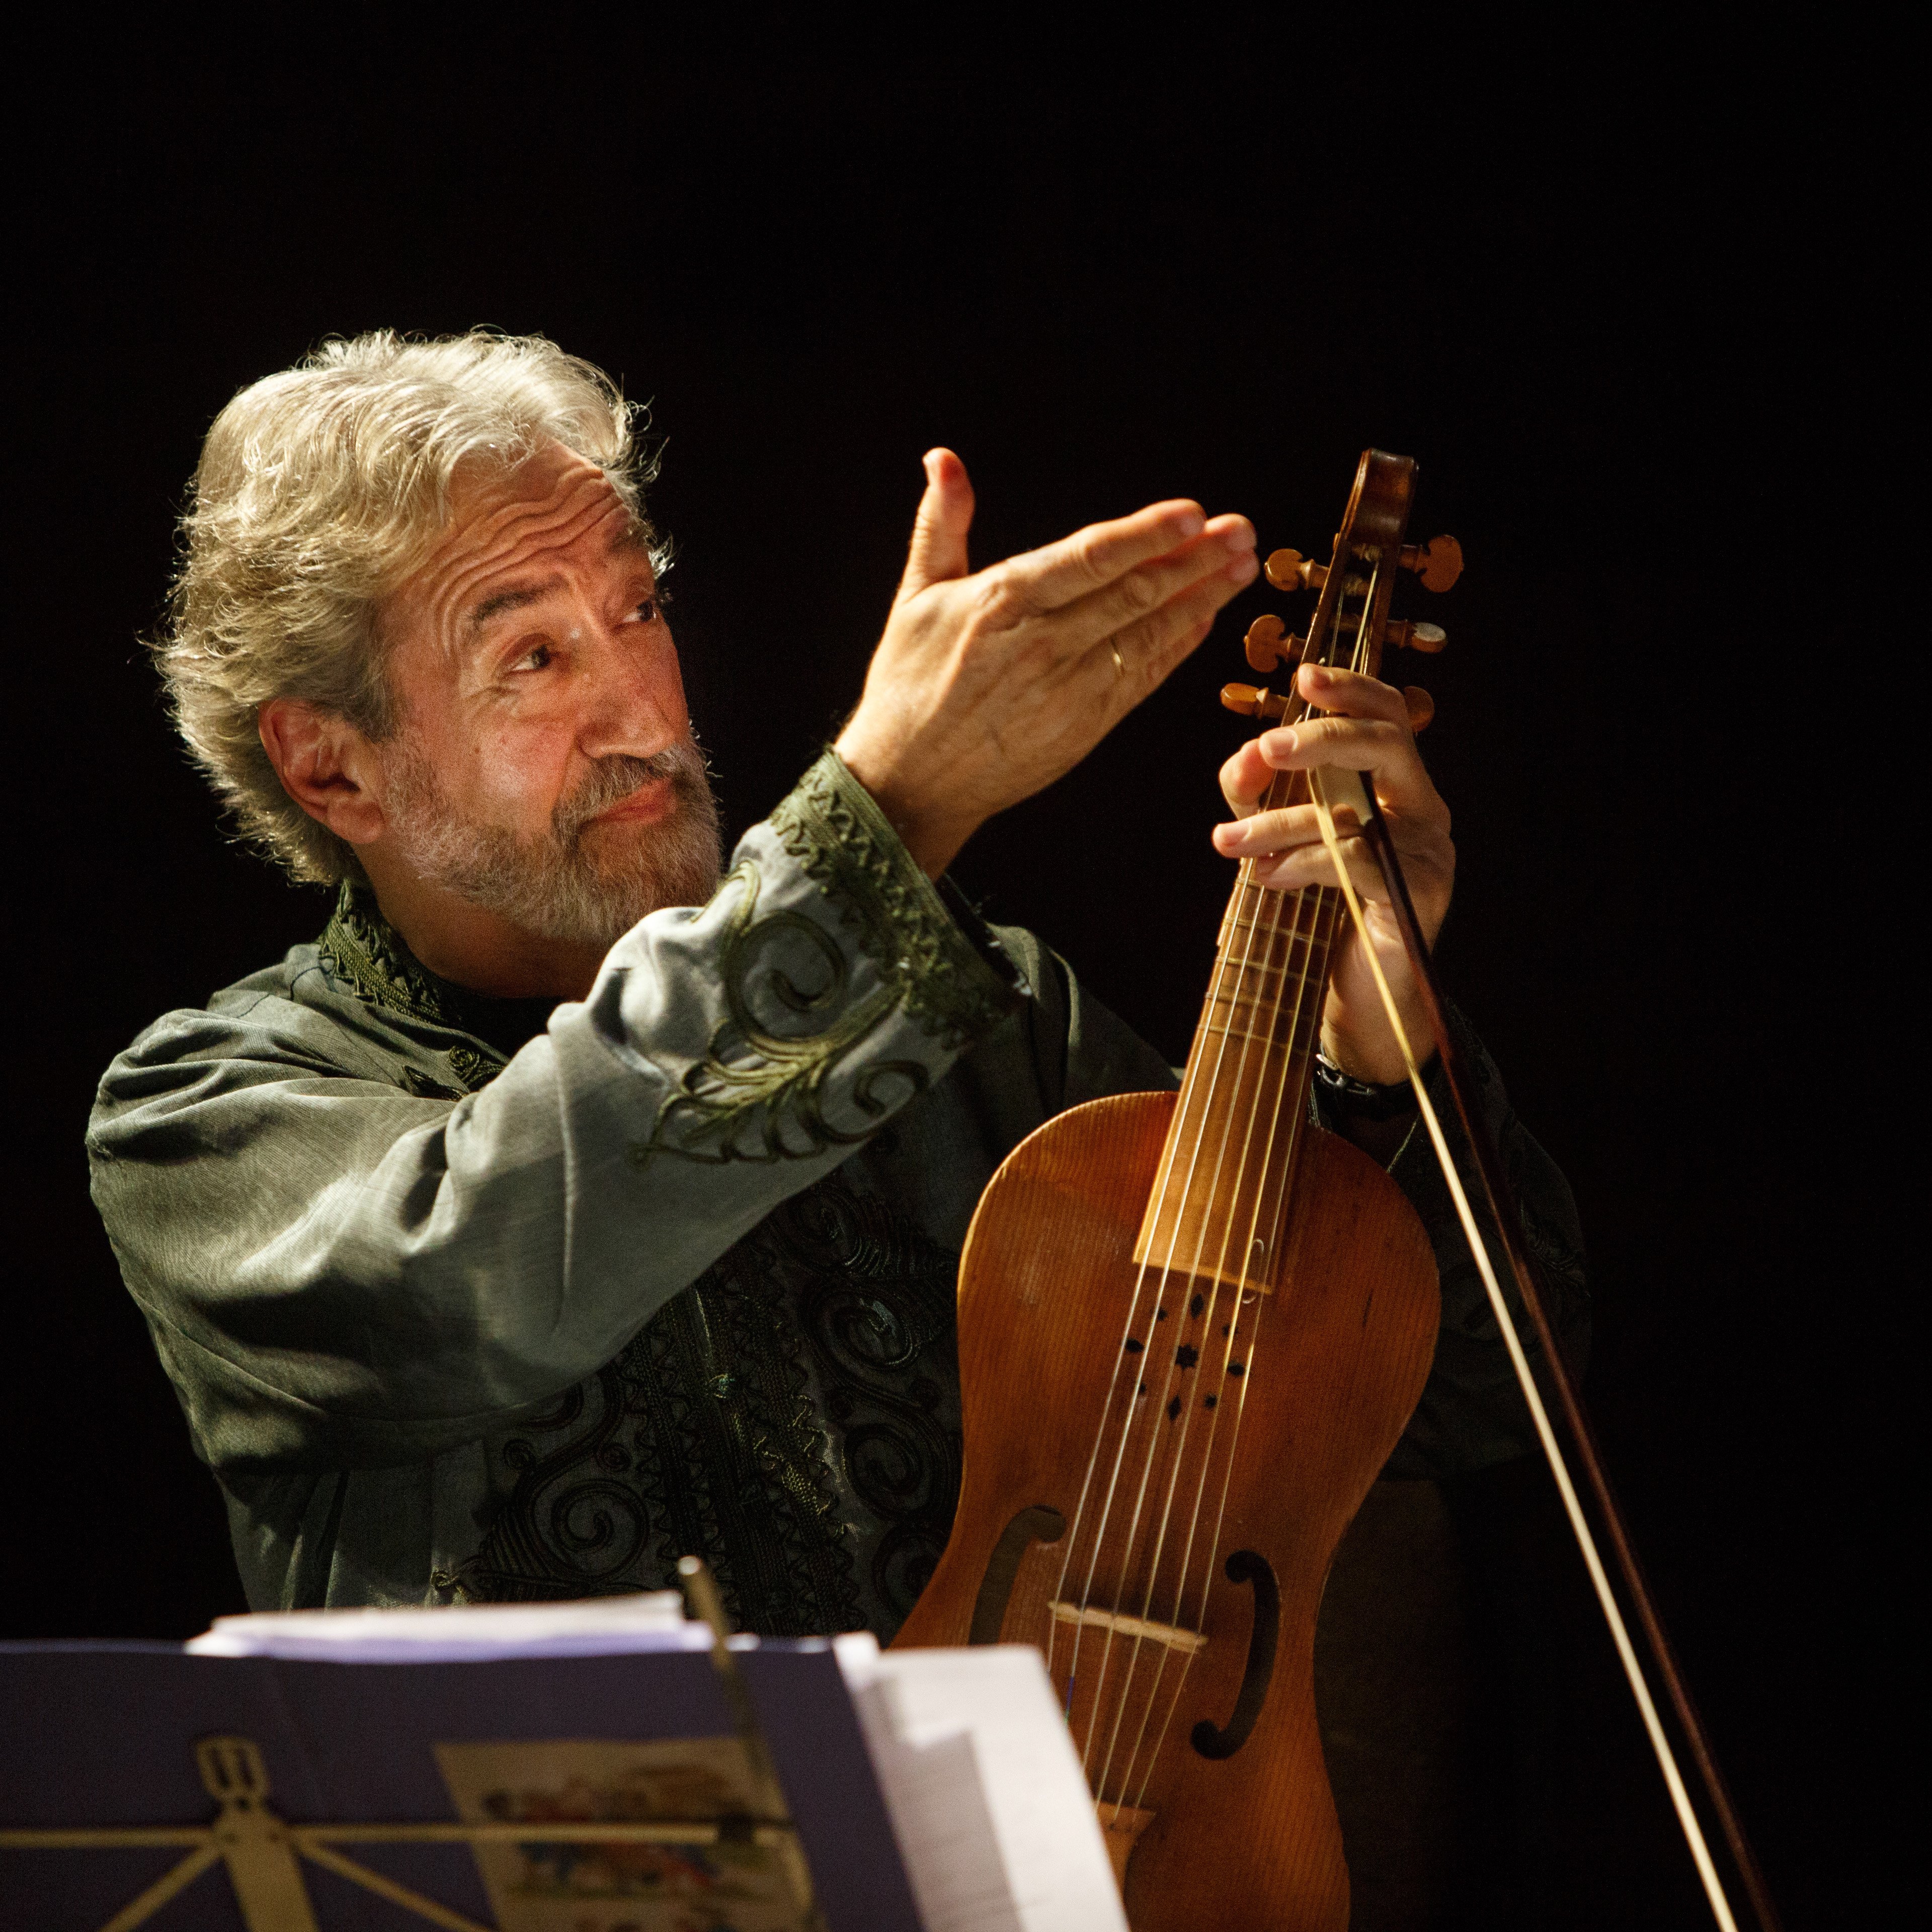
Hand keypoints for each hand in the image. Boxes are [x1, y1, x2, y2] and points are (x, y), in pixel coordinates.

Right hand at [836, 449, 1257, 874]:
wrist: (908, 780)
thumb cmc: (909, 685)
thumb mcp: (915, 597)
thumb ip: (941, 525)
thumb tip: (943, 460)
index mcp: (1002, 603)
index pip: (1089, 560)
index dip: (1146, 536)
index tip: (1192, 514)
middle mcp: (1041, 644)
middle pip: (1132, 594)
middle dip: (1194, 561)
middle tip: (1242, 531)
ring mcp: (1068, 689)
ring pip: (1147, 635)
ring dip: (1201, 599)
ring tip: (1241, 567)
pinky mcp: (1084, 725)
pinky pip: (1141, 678)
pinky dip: (1176, 648)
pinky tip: (1206, 619)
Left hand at [1212, 662, 1454, 1085]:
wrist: (1360, 995)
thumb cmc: (1323, 908)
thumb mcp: (1280, 837)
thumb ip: (1258, 793)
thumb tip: (1243, 756)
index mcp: (1398, 784)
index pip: (1388, 714)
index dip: (1351, 688)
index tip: (1304, 677)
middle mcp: (1423, 807)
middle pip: (1386, 742)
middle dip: (1322, 736)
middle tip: (1267, 748)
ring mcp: (1427, 850)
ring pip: (1356, 808)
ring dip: (1280, 821)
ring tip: (1229, 842)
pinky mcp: (1416, 893)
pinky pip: (1354, 860)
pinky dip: (1301, 863)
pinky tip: (1267, 876)